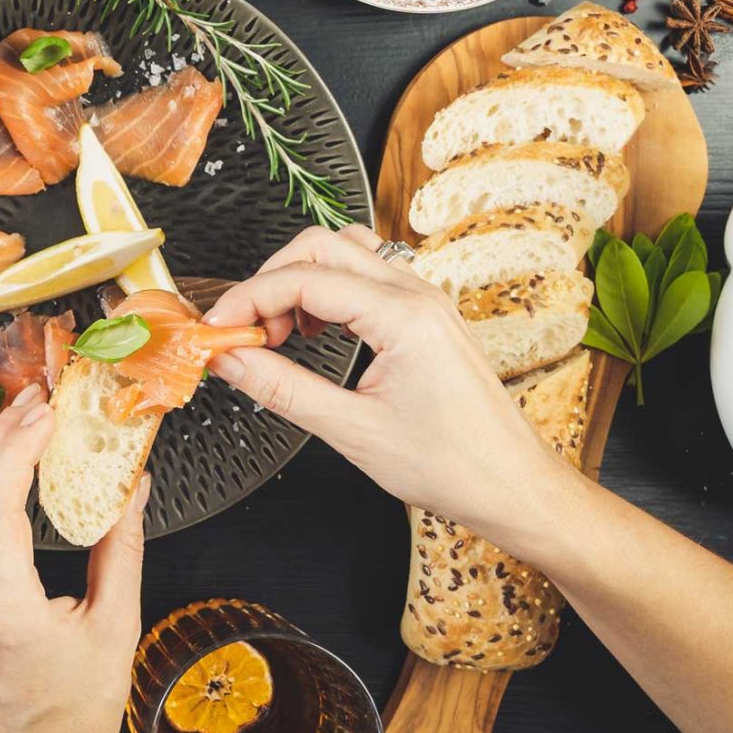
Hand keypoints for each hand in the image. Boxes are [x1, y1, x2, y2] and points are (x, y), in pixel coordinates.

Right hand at [203, 225, 562, 535]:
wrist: (515, 486)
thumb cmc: (454, 466)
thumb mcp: (353, 432)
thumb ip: (283, 388)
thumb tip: (231, 361)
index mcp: (403, 316)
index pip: (303, 279)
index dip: (248, 299)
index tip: (217, 330)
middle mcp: (417, 295)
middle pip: (321, 246)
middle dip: (270, 281)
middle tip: (247, 333)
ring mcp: (426, 300)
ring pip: (346, 251)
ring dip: (302, 278)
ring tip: (281, 331)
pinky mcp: (428, 314)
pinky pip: (369, 274)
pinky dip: (330, 290)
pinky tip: (316, 332)